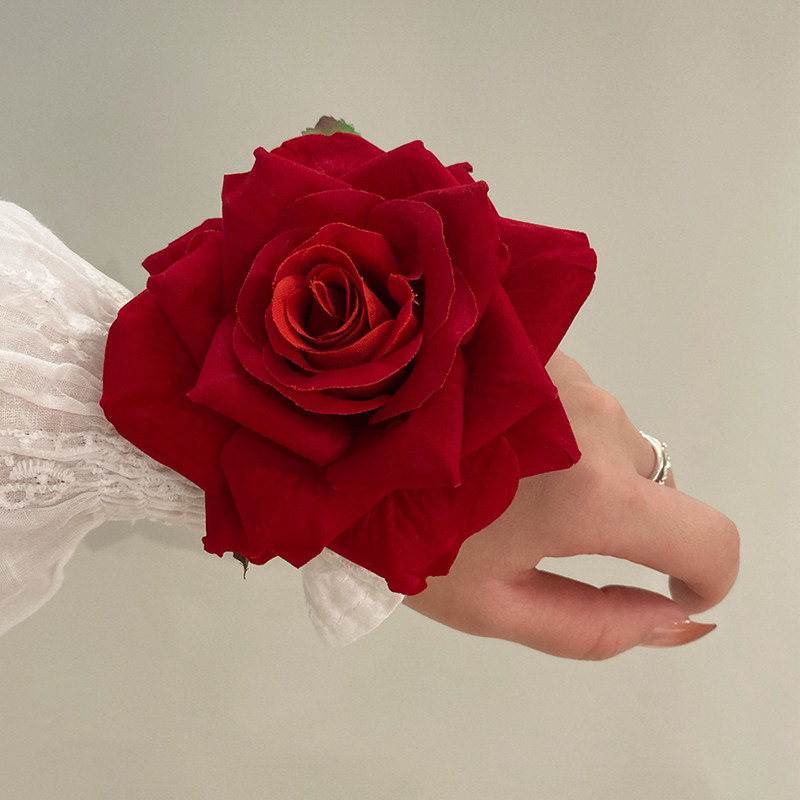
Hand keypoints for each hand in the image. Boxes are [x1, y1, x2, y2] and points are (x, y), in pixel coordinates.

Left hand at [403, 352, 738, 659]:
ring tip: (493, 475)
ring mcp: (570, 374)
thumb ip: (595, 625)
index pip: (707, 538)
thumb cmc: (403, 531)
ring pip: (610, 442)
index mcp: (590, 492)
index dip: (706, 576)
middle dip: (611, 519)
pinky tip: (489, 434)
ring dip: (577, 469)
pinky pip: (577, 404)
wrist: (336, 433)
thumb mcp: (492, 604)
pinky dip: (555, 430)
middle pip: (648, 489)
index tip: (673, 588)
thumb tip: (676, 621)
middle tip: (523, 525)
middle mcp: (597, 421)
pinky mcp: (542, 345)